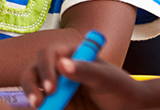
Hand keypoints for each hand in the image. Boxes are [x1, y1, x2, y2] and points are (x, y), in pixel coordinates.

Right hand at [20, 44, 145, 109]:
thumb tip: (61, 63)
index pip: (47, 55)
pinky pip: (43, 103)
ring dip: (32, 96)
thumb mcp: (105, 77)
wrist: (129, 108)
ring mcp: (57, 86)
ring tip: (40, 107)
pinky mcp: (58, 102)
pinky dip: (41, 106)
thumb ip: (84, 69)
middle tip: (37, 102)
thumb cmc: (121, 88)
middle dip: (30, 85)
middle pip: (33, 70)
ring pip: (33, 87)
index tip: (51, 88)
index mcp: (69, 55)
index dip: (45, 69)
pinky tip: (44, 109)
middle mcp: (59, 68)